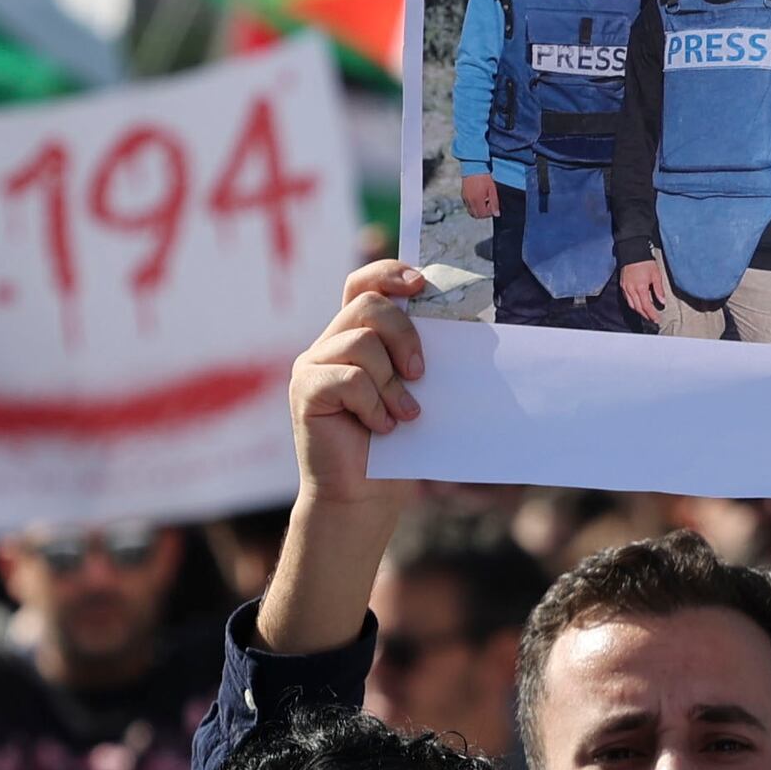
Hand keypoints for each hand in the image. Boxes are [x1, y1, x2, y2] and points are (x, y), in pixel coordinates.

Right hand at [292, 261, 428, 501]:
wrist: (363, 495)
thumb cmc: (396, 446)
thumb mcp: (414, 393)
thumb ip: (418, 359)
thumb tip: (465, 330)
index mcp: (356, 336)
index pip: (364, 283)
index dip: (389, 274)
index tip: (422, 284)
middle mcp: (330, 343)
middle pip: (369, 306)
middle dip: (405, 335)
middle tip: (420, 374)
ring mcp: (312, 365)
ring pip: (361, 343)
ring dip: (392, 383)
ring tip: (402, 414)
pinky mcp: (305, 390)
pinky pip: (348, 378)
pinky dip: (374, 405)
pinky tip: (381, 428)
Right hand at [459, 171, 499, 220]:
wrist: (474, 167)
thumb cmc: (484, 177)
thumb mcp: (492, 190)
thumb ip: (494, 203)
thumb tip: (496, 214)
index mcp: (477, 200)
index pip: (483, 214)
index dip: (489, 213)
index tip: (493, 206)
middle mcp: (469, 201)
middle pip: (476, 215)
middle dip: (484, 213)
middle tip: (489, 206)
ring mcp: (465, 198)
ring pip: (471, 211)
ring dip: (478, 210)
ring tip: (484, 202)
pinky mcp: (463, 195)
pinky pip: (468, 205)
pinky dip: (473, 206)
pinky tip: (479, 198)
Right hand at [619, 258, 670, 323]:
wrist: (632, 252)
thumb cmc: (645, 262)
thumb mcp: (656, 275)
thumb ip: (659, 290)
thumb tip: (663, 301)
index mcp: (640, 288)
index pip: (646, 306)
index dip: (652, 314)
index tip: (657, 319)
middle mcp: (631, 289)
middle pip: (638, 308)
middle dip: (646, 315)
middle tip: (653, 319)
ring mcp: (625, 288)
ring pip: (631, 305)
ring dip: (639, 311)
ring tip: (647, 314)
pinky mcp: (622, 285)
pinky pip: (627, 299)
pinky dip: (633, 304)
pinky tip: (638, 305)